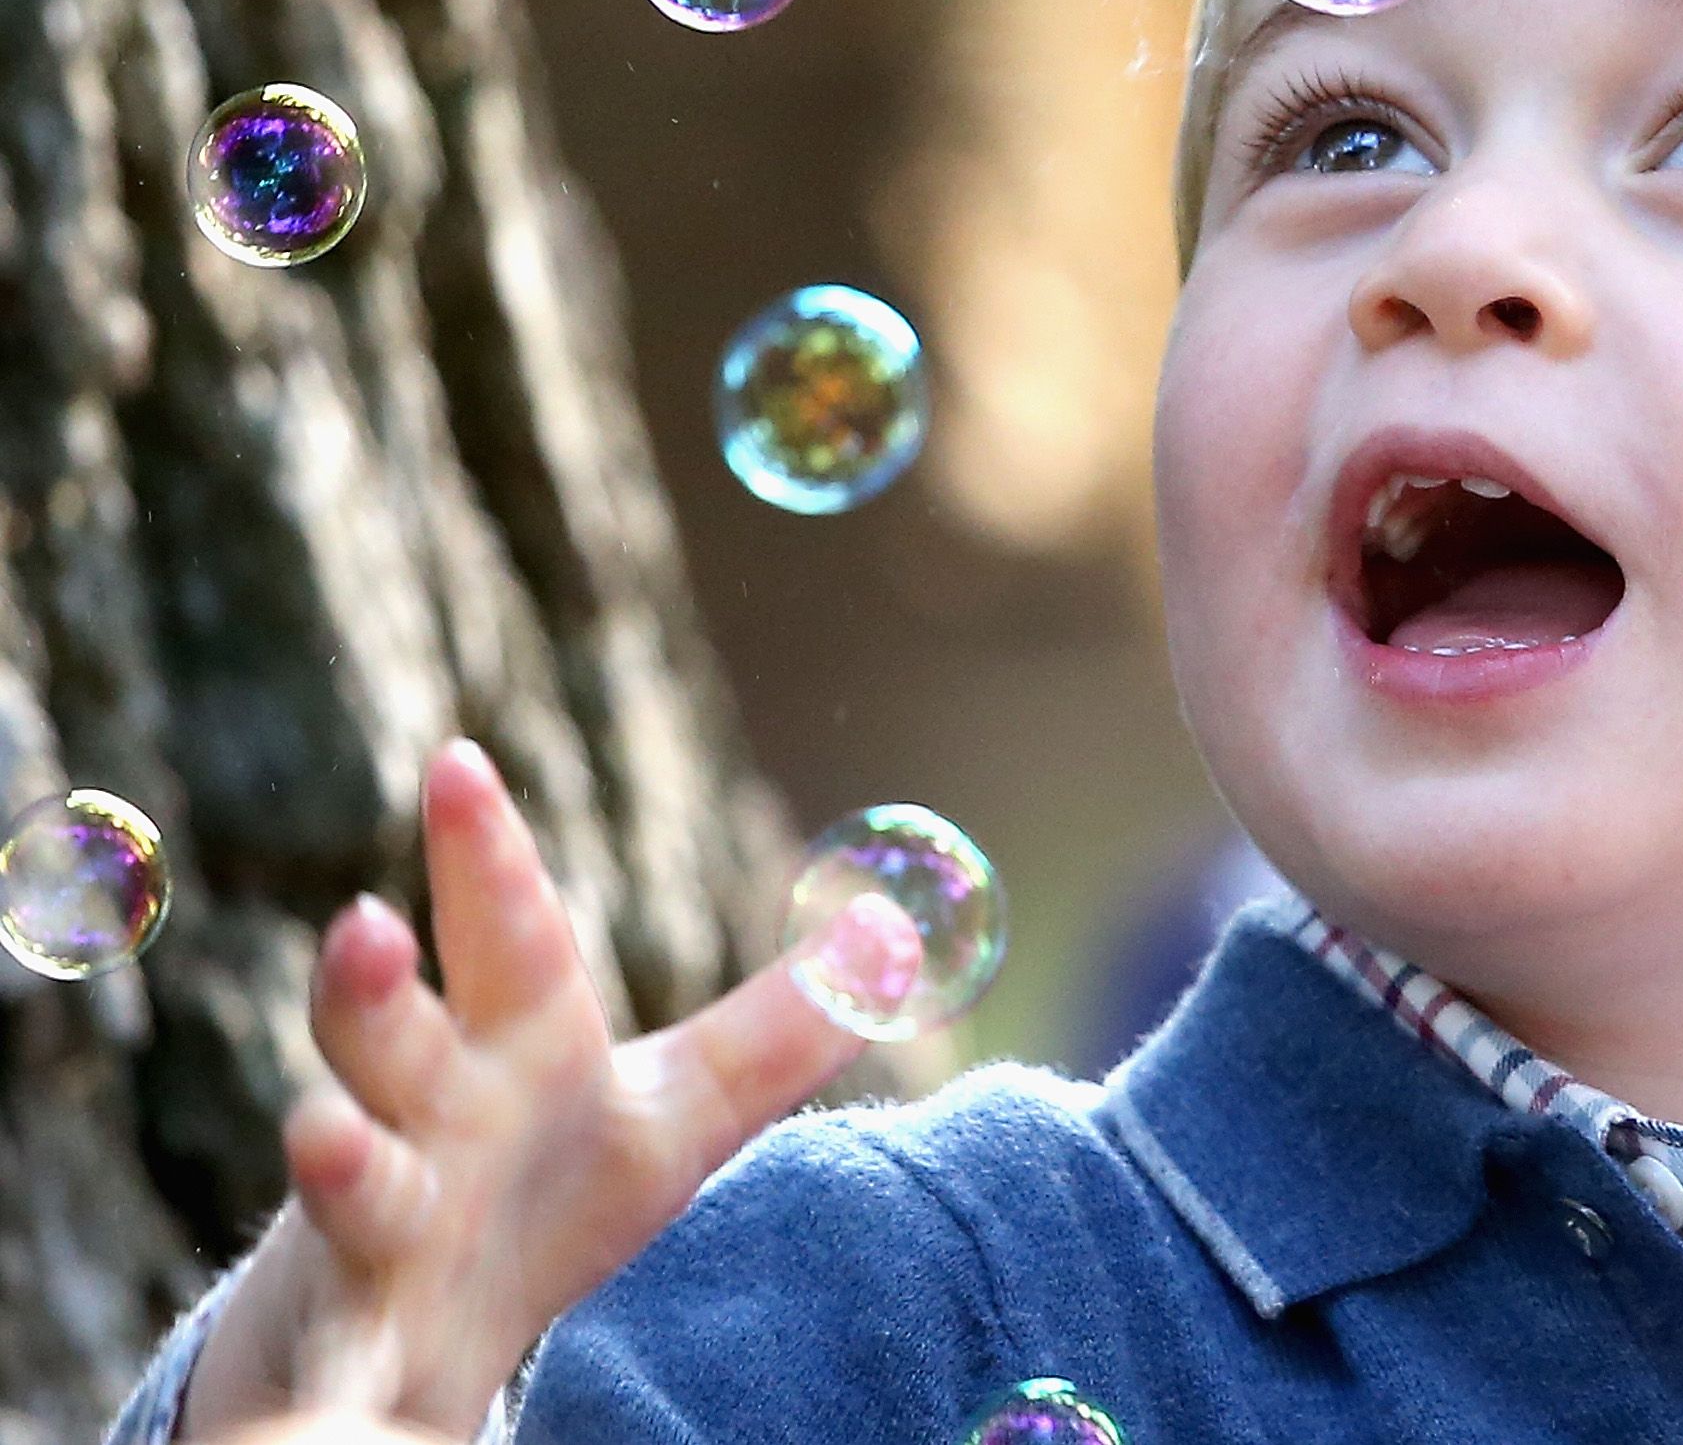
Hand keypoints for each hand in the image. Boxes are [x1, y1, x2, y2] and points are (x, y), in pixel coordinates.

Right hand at [182, 739, 919, 1436]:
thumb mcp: (677, 1112)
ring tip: (323, 1136)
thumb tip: (899, 943)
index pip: (506, 934)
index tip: (459, 760)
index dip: (486, 851)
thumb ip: (776, 1034)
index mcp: (513, 1046)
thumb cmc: (548, 1190)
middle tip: (366, 925)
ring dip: (336, 1154)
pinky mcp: (358, 1337)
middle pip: (393, 1037)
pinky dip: (335, 1380)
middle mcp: (426, 1117)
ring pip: (348, 1178)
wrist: (421, 1332)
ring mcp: (378, 1225)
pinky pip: (342, 1356)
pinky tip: (335, 1399)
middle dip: (371, 985)